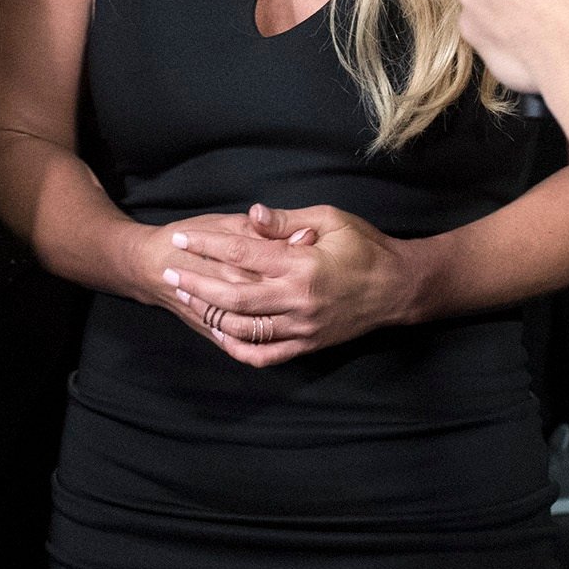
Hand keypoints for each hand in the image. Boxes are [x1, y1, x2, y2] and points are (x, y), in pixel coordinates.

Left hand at [161, 202, 421, 365]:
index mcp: (302, 263)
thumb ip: (286, 221)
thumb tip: (249, 215)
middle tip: (169, 272)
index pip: (241, 252)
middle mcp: (298, 298)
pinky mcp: (309, 345)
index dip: (206, 245)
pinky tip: (220, 336)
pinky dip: (239, 348)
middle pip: (233, 294)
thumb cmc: (366, 246)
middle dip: (196, 283)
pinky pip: (266, 354)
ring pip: (244, 327)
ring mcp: (303, 326)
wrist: (399, 288)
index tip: (181, 238)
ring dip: (209, 314)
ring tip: (186, 299)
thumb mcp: (330, 219)